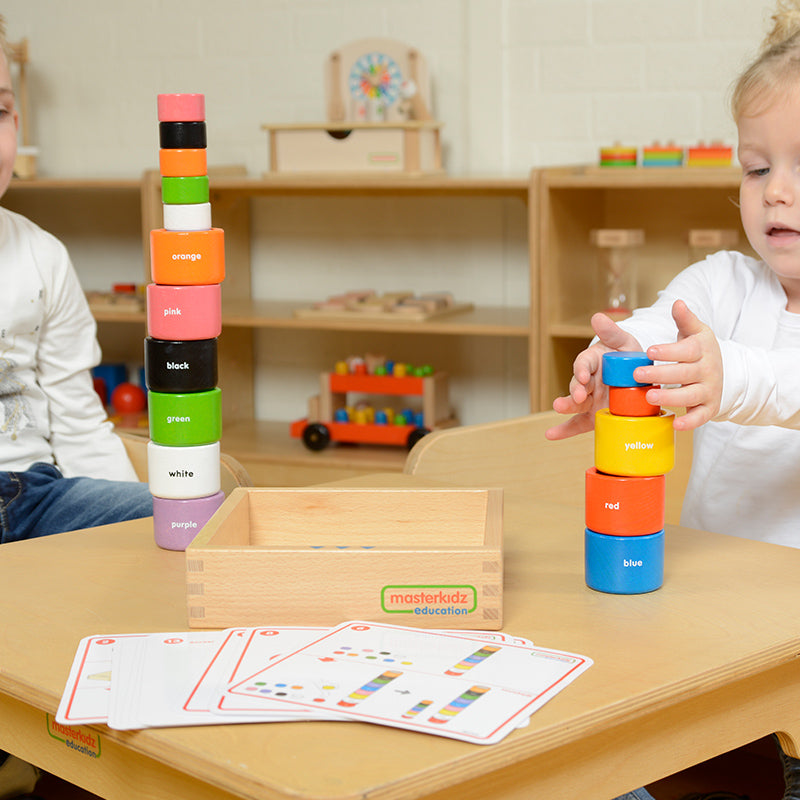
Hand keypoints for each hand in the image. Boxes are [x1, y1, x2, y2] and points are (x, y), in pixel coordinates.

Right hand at [545, 313, 641, 439]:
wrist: (640, 380)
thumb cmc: (629, 358)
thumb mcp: (624, 343)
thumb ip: (611, 332)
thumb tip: (597, 316)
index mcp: (593, 362)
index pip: (583, 364)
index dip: (582, 369)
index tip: (583, 375)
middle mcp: (587, 381)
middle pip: (577, 385)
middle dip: (575, 390)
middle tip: (577, 395)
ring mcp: (589, 399)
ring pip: (575, 404)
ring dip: (566, 406)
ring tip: (559, 408)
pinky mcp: (592, 415)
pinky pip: (577, 424)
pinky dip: (564, 430)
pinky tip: (551, 434)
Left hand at [631, 300, 721, 430]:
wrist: (721, 372)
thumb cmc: (698, 350)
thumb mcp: (694, 332)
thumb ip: (684, 319)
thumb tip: (677, 303)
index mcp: (702, 349)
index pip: (687, 350)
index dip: (669, 351)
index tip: (650, 350)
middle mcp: (707, 370)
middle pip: (685, 372)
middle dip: (661, 374)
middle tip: (638, 374)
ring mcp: (709, 389)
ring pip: (691, 394)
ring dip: (671, 397)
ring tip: (650, 397)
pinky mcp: (709, 407)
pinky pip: (701, 416)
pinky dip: (690, 422)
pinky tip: (675, 424)